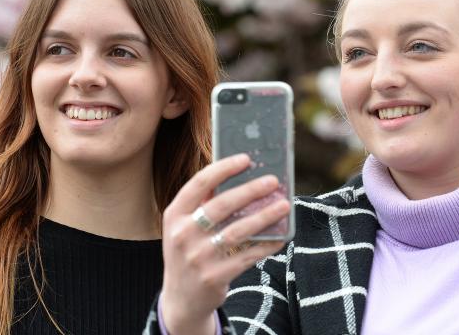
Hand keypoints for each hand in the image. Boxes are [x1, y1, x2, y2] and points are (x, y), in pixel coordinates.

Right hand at [160, 153, 290, 334]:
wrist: (181, 299)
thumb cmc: (189, 251)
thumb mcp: (185, 227)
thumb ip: (204, 203)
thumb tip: (240, 176)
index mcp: (174, 215)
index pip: (199, 184)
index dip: (223, 168)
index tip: (246, 159)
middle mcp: (182, 235)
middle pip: (221, 205)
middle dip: (251, 190)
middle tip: (273, 181)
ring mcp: (198, 257)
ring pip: (238, 231)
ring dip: (264, 216)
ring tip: (284, 205)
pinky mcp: (214, 276)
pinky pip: (247, 256)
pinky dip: (266, 244)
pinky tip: (280, 236)